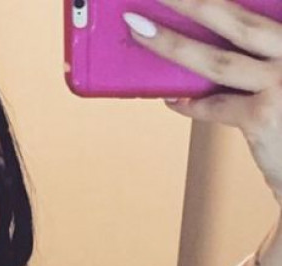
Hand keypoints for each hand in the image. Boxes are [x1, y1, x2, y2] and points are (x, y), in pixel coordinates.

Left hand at [124, 0, 281, 203]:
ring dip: (172, 44)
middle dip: (191, 0)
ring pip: (216, 60)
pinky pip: (213, 106)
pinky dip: (190, 103)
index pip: (258, 4)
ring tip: (139, 29)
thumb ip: (261, 53)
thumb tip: (203, 43)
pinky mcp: (264, 116)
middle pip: (236, 17)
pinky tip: (172, 99)